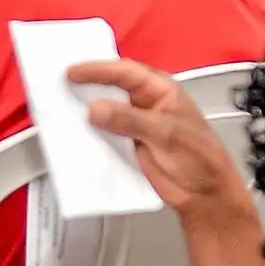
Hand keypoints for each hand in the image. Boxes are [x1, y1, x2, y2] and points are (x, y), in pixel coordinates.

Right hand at [67, 59, 248, 222]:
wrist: (204, 195)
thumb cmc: (201, 158)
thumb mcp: (166, 134)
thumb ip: (131, 120)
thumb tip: (98, 109)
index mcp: (161, 90)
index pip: (125, 72)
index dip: (98, 70)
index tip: (73, 72)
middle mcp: (145, 103)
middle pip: (111, 87)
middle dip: (87, 85)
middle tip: (60, 84)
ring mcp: (134, 124)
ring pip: (104, 111)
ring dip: (85, 110)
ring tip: (61, 108)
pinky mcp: (127, 145)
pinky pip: (104, 135)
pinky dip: (89, 135)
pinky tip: (75, 135)